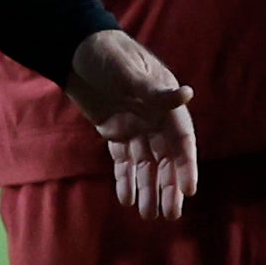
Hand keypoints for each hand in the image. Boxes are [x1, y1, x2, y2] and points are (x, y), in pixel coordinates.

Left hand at [65, 29, 197, 219]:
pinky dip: (125, 180)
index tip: (190, 189)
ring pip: (146, 165)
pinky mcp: (115, 132)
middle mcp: (154, 117)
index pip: (182, 139)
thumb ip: (153, 91)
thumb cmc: (106, 53)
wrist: (75, 49)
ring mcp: (135, 126)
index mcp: (164, 101)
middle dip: (169, 186)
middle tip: (170, 214)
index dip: (187, 165)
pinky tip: (126, 199)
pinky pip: (123, 162)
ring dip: (148, 189)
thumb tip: (187, 95)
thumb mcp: (127, 70)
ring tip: (148, 215)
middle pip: (167, 158)